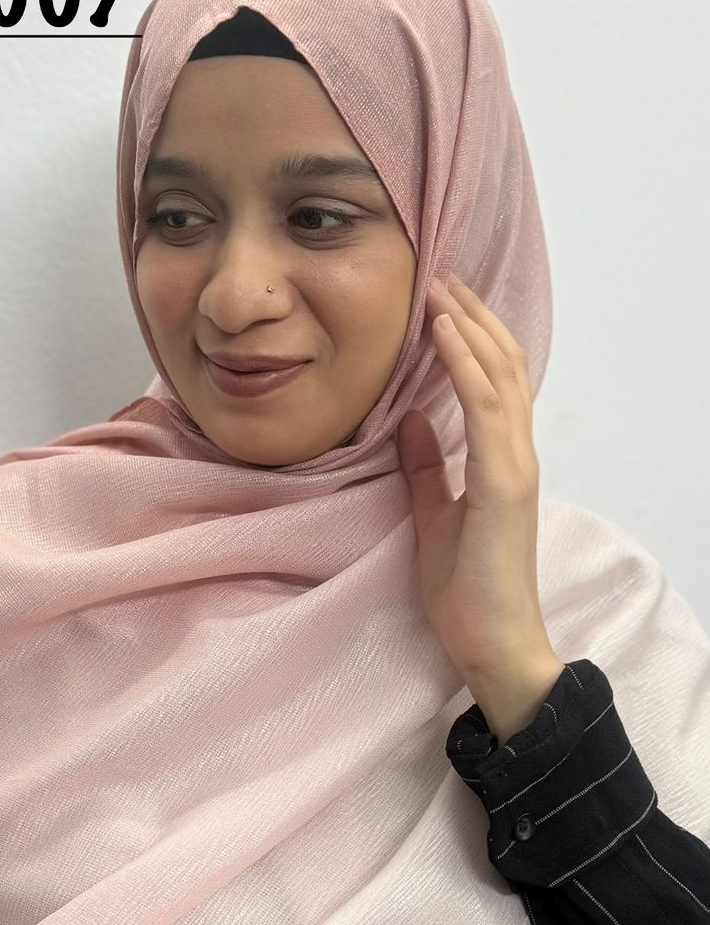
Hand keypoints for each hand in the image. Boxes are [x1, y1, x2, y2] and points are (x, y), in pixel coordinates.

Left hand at [397, 273, 563, 739]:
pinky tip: (442, 336)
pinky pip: (485, 412)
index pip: (493, 384)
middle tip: (440, 277)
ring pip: (499, 378)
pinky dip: (465, 367)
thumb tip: (409, 421)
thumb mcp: (434, 519)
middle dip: (471, 319)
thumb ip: (426, 470)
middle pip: (503, 368)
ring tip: (439, 290)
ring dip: (467, 330)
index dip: (471, 340)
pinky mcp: (504, 487)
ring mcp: (514, 469)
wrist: (493, 647)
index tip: (439, 303)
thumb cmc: (467, 595)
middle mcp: (515, 457)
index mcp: (500, 463)